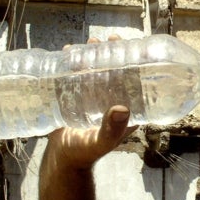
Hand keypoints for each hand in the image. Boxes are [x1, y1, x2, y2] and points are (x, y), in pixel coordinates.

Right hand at [45, 35, 136, 169]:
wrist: (61, 159)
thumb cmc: (84, 154)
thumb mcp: (100, 142)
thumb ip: (111, 130)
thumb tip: (122, 108)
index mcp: (127, 110)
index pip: (137, 81)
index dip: (138, 63)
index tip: (135, 47)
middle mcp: (112, 100)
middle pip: (118, 71)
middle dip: (115, 53)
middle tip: (110, 40)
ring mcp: (94, 96)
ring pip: (98, 69)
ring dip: (96, 54)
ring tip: (91, 42)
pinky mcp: (76, 96)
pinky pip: (78, 74)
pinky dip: (75, 61)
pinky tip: (68, 51)